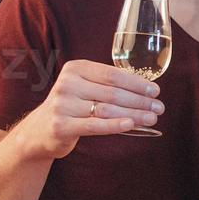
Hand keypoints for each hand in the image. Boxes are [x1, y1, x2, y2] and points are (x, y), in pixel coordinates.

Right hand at [12, 59, 162, 159]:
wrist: (39, 130)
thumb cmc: (72, 107)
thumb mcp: (85, 88)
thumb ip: (108, 85)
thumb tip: (146, 90)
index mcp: (75, 69)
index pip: (113, 75)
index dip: (137, 83)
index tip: (155, 91)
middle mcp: (67, 84)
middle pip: (113, 93)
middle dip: (140, 101)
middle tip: (159, 108)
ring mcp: (63, 105)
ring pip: (107, 109)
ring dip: (134, 114)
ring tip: (152, 118)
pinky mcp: (62, 126)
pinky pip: (95, 125)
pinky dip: (115, 125)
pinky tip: (131, 125)